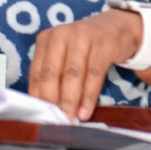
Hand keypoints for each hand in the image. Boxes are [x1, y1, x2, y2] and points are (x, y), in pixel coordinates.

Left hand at [28, 8, 150, 121]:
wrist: (113, 29)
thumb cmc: (82, 48)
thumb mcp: (63, 55)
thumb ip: (54, 76)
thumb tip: (46, 107)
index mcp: (46, 38)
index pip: (37, 71)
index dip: (37, 95)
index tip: (40, 115)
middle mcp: (61, 34)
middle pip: (52, 72)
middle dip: (52, 99)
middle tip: (55, 120)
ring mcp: (82, 37)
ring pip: (72, 74)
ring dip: (70, 100)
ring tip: (70, 118)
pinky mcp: (102, 45)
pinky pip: (94, 75)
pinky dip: (89, 96)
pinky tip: (85, 111)